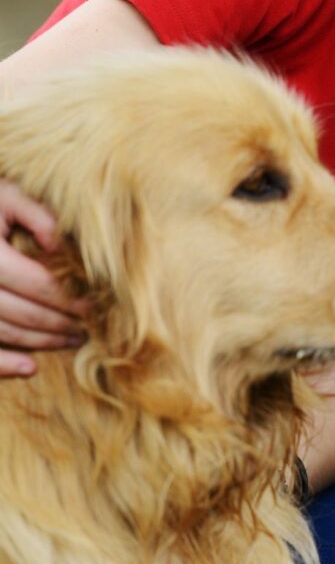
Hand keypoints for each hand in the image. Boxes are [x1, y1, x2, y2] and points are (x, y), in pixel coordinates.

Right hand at [0, 178, 89, 376]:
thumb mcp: (9, 196)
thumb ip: (39, 217)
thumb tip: (64, 249)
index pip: (39, 285)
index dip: (70, 299)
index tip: (96, 305)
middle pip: (24, 314)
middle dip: (60, 323)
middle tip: (91, 327)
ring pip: (4, 333)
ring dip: (40, 343)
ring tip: (72, 340)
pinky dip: (2, 364)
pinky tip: (29, 368)